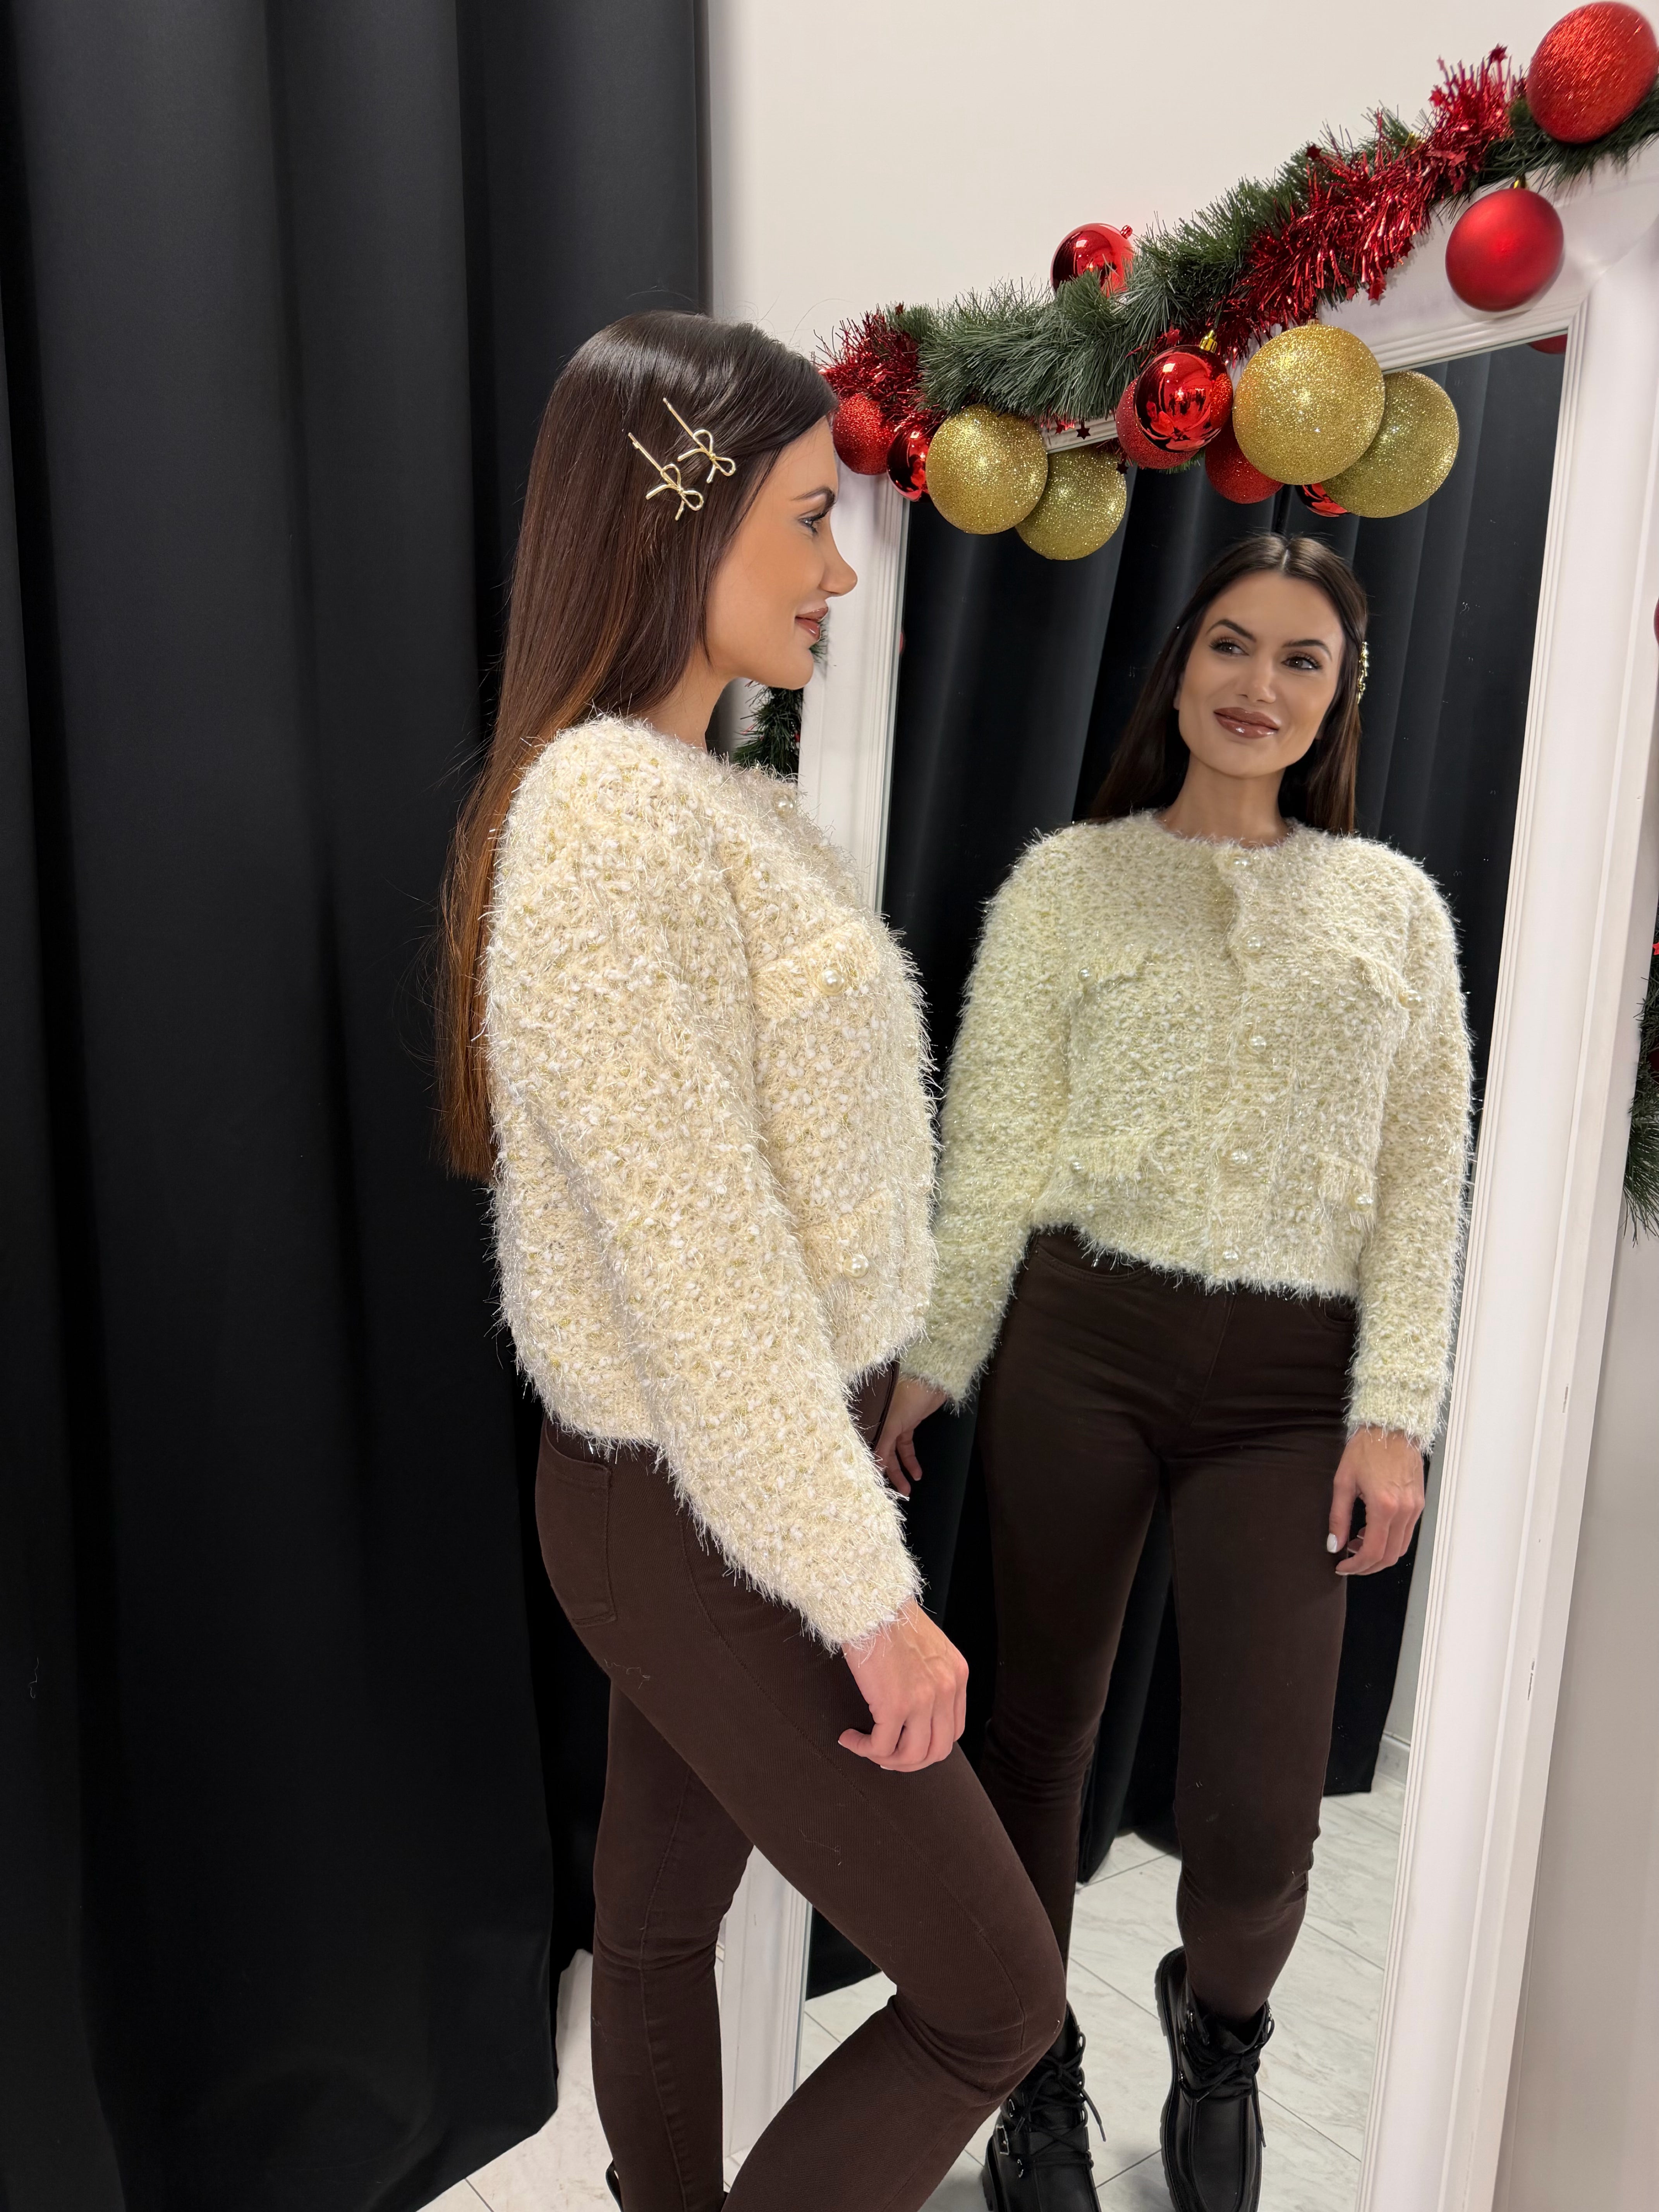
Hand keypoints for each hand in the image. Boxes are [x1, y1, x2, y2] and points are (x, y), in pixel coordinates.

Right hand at [839, 1600, 967, 1771]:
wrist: (870, 1601)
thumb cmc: (889, 1616)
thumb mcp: (928, 1647)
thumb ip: (931, 1675)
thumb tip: (914, 1707)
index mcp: (956, 1675)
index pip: (953, 1730)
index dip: (928, 1745)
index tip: (905, 1743)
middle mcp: (946, 1690)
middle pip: (938, 1750)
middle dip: (910, 1761)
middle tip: (886, 1756)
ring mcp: (923, 1700)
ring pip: (911, 1755)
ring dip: (887, 1760)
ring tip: (866, 1748)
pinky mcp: (895, 1705)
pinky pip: (881, 1746)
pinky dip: (864, 1749)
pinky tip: (850, 1738)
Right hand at [874, 1376, 947, 1495]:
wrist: (932, 1377)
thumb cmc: (909, 1395)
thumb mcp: (892, 1422)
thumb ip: (882, 1445)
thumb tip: (874, 1467)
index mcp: (871, 1420)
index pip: (867, 1448)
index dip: (870, 1466)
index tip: (873, 1486)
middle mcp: (879, 1423)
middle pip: (881, 1454)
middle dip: (889, 1475)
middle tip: (896, 1493)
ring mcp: (894, 1424)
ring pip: (894, 1453)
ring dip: (901, 1471)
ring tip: (908, 1488)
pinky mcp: (908, 1423)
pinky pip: (906, 1447)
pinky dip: (910, 1460)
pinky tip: (916, 1473)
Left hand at [1329, 1426, 1424, 1575]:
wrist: (1391, 1426)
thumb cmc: (1366, 1449)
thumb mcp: (1343, 1482)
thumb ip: (1338, 1517)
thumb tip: (1333, 1545)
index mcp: (1384, 1506)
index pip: (1373, 1552)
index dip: (1356, 1566)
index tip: (1342, 1567)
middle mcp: (1404, 1511)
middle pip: (1390, 1556)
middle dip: (1368, 1566)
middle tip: (1349, 1563)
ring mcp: (1415, 1508)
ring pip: (1401, 1548)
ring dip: (1379, 1555)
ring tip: (1357, 1545)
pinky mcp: (1419, 1503)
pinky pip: (1406, 1533)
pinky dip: (1390, 1541)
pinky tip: (1371, 1532)